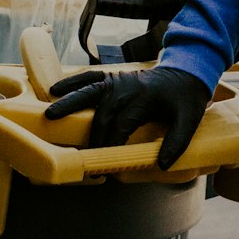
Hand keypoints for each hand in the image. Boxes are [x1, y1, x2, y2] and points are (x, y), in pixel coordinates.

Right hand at [45, 64, 210, 167]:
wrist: (186, 72)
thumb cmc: (186, 99)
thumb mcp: (189, 120)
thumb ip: (177, 143)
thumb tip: (162, 164)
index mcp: (145, 98)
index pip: (121, 124)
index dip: (111, 144)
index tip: (106, 165)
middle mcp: (128, 87)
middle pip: (103, 112)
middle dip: (91, 136)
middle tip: (80, 157)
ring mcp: (118, 80)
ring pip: (89, 90)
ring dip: (69, 102)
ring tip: (49, 114)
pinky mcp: (113, 77)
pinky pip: (89, 78)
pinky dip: (72, 82)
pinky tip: (54, 90)